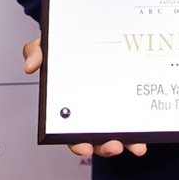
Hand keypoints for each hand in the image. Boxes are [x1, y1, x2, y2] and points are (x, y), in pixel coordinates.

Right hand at [22, 37, 147, 157]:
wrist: (89, 32)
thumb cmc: (66, 49)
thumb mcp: (48, 46)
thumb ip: (35, 52)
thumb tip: (31, 66)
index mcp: (69, 107)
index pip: (71, 132)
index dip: (77, 142)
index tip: (83, 146)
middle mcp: (90, 112)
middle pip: (96, 139)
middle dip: (105, 147)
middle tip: (114, 146)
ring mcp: (109, 109)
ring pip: (117, 134)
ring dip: (126, 142)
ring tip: (136, 145)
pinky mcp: (126, 102)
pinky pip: (133, 120)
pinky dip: (140, 130)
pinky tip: (147, 133)